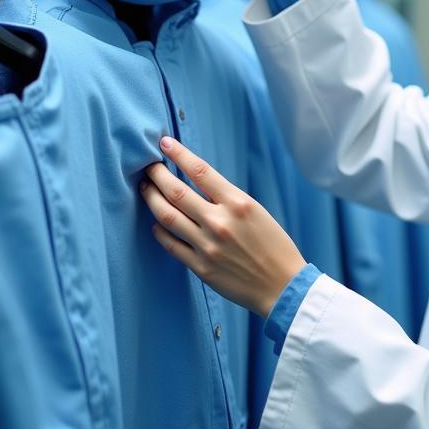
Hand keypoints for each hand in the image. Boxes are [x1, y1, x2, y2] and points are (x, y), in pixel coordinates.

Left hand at [140, 136, 306, 316]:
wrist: (283, 286)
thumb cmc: (274, 246)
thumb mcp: (257, 212)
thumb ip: (228, 199)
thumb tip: (198, 185)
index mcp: (238, 203)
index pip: (200, 170)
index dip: (178, 153)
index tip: (164, 143)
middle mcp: (219, 222)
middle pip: (176, 191)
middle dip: (156, 175)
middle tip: (147, 166)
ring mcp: (207, 245)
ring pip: (166, 216)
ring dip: (151, 198)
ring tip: (145, 188)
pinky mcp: (200, 267)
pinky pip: (170, 244)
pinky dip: (159, 230)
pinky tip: (156, 222)